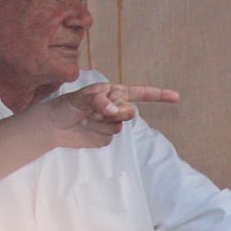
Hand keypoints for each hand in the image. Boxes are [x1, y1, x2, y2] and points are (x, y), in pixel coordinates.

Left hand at [46, 83, 178, 147]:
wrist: (54, 126)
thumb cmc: (66, 106)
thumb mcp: (80, 97)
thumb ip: (98, 99)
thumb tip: (112, 109)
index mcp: (113, 93)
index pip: (140, 93)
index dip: (159, 95)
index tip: (176, 97)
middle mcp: (115, 107)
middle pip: (130, 112)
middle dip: (115, 112)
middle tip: (95, 111)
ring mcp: (112, 123)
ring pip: (119, 126)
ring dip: (102, 123)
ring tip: (87, 118)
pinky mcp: (106, 137)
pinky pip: (109, 137)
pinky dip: (97, 133)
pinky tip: (86, 129)